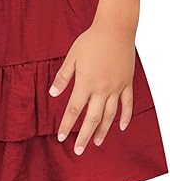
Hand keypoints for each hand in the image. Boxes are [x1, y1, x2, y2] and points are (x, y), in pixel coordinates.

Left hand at [48, 21, 135, 154]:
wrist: (115, 29)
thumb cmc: (90, 41)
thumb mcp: (71, 56)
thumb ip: (63, 77)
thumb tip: (52, 94)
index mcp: (86, 83)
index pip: (74, 110)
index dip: (67, 125)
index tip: (61, 137)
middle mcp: (102, 89)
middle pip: (92, 118)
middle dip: (84, 135)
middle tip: (78, 150)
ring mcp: (117, 88)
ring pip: (110, 115)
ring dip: (103, 131)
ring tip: (96, 143)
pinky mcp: (127, 83)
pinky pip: (127, 104)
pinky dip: (125, 117)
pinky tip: (121, 127)